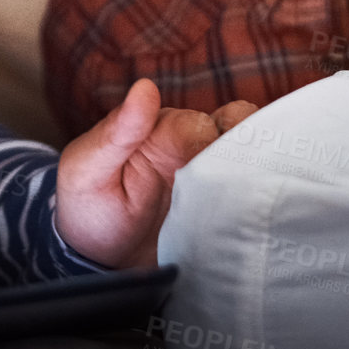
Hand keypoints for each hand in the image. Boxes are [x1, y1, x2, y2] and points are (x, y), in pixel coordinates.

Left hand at [55, 80, 256, 267]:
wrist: (97, 261)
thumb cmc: (87, 208)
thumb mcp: (89, 171)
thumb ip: (117, 132)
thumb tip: (145, 87)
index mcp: (159, 130)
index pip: (201, 124)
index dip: (208, 141)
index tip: (208, 164)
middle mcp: (190, 148)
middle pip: (237, 135)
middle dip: (241, 155)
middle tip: (235, 185)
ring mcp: (209, 178)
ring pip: (251, 157)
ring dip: (257, 172)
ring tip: (252, 198)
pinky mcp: (221, 208)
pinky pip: (253, 192)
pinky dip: (261, 194)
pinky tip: (261, 211)